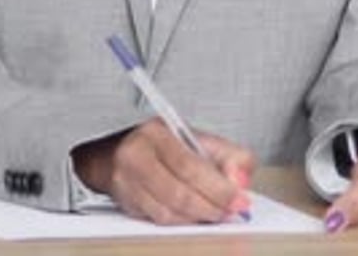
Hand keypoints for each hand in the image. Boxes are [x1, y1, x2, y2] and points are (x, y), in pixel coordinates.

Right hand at [72, 118, 254, 224]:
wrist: (116, 154)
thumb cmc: (160, 146)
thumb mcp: (196, 138)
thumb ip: (227, 155)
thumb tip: (241, 179)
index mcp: (157, 134)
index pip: (190, 165)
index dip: (218, 187)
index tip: (239, 199)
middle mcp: (137, 156)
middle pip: (178, 192)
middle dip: (211, 206)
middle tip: (231, 212)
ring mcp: (126, 182)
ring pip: (168, 212)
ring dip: (198, 218)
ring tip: (216, 214)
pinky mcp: (125, 204)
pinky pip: (159, 221)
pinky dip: (182, 223)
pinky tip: (195, 217)